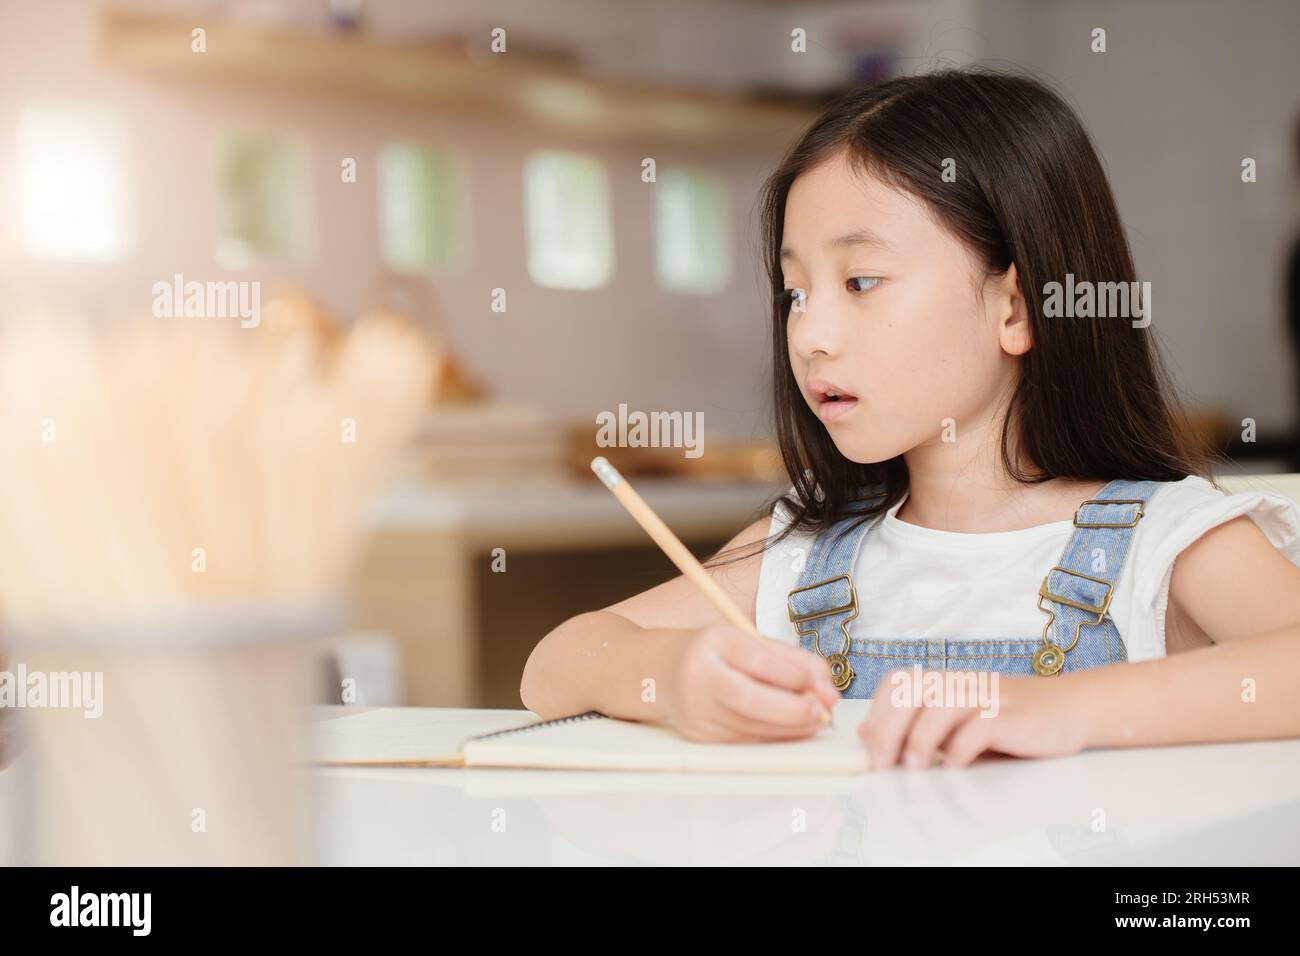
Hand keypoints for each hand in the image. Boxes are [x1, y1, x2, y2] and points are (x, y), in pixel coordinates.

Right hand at [661, 622, 840, 741]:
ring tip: (816, 719)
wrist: (666, 670)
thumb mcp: (750, 642)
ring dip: (791, 727)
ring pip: (751, 727)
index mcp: (714, 642)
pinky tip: (793, 729)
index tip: (821, 683)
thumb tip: (828, 688)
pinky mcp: (700, 735)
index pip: (756, 660)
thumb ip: (792, 660)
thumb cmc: (720, 653)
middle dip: (793, 709)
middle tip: (823, 710)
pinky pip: (745, 740)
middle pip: (750, 700)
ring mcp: (696, 710)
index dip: (792, 674)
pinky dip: (775, 737)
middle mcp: (699, 676)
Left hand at [858, 669, 1091, 768]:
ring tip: (914, 768)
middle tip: (881, 765)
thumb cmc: (1007, 721)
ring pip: (940, 706)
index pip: (895, 685)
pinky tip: (956, 765)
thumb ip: (912, 726)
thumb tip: (864, 734)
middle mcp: (961, 681)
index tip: (870, 752)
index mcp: (943, 681)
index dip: (877, 716)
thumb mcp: (955, 722)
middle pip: (910, 692)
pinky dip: (961, 749)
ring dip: (920, 740)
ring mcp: (987, 695)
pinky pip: (978, 727)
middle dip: (888, 730)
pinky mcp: (1012, 715)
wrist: (1069, 709)